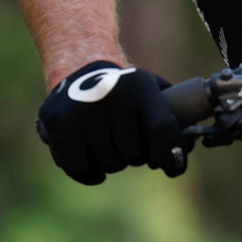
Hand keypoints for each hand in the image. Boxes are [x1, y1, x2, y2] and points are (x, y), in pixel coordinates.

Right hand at [37, 61, 186, 185]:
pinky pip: (78, 168)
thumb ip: (174, 118)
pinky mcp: (57, 122)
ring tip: (109, 145)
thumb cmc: (126, 92)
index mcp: (139, 86)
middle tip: (129, 144)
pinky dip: (89, 173)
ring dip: (113, 163)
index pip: (162, 129)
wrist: (79, 68)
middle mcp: (110, 95)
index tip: (172, 167)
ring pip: (108, 164)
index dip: (171, 155)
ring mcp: (81, 109)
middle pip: (133, 154)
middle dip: (136, 156)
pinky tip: (94, 165)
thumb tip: (185, 148)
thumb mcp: (153, 91)